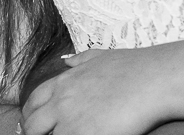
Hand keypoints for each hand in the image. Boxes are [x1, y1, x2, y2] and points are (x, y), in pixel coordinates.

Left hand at [20, 49, 165, 134]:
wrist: (152, 79)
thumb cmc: (133, 67)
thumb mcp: (101, 56)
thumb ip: (81, 60)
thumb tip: (67, 62)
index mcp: (63, 82)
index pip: (33, 102)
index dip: (32, 115)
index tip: (37, 124)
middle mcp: (60, 101)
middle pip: (31, 125)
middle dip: (34, 132)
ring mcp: (69, 121)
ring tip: (73, 134)